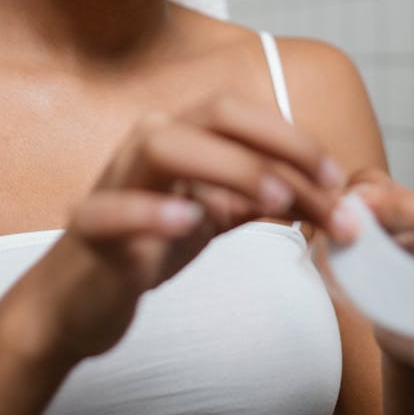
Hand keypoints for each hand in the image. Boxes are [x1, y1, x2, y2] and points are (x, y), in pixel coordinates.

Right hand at [56, 94, 347, 360]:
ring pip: (162, 144)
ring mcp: (115, 184)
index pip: (244, 114)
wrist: (75, 301)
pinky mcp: (90, 231)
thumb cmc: (145, 246)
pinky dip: (150, 211)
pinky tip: (188, 222)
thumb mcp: (213, 215)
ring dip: (227, 165)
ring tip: (275, 198)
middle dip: (278, 142)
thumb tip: (328, 192)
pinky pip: (113, 210)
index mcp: (181, 136)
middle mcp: (147, 146)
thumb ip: (261, 196)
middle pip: (214, 112)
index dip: (296, 139)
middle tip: (324, 187)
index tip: (338, 181)